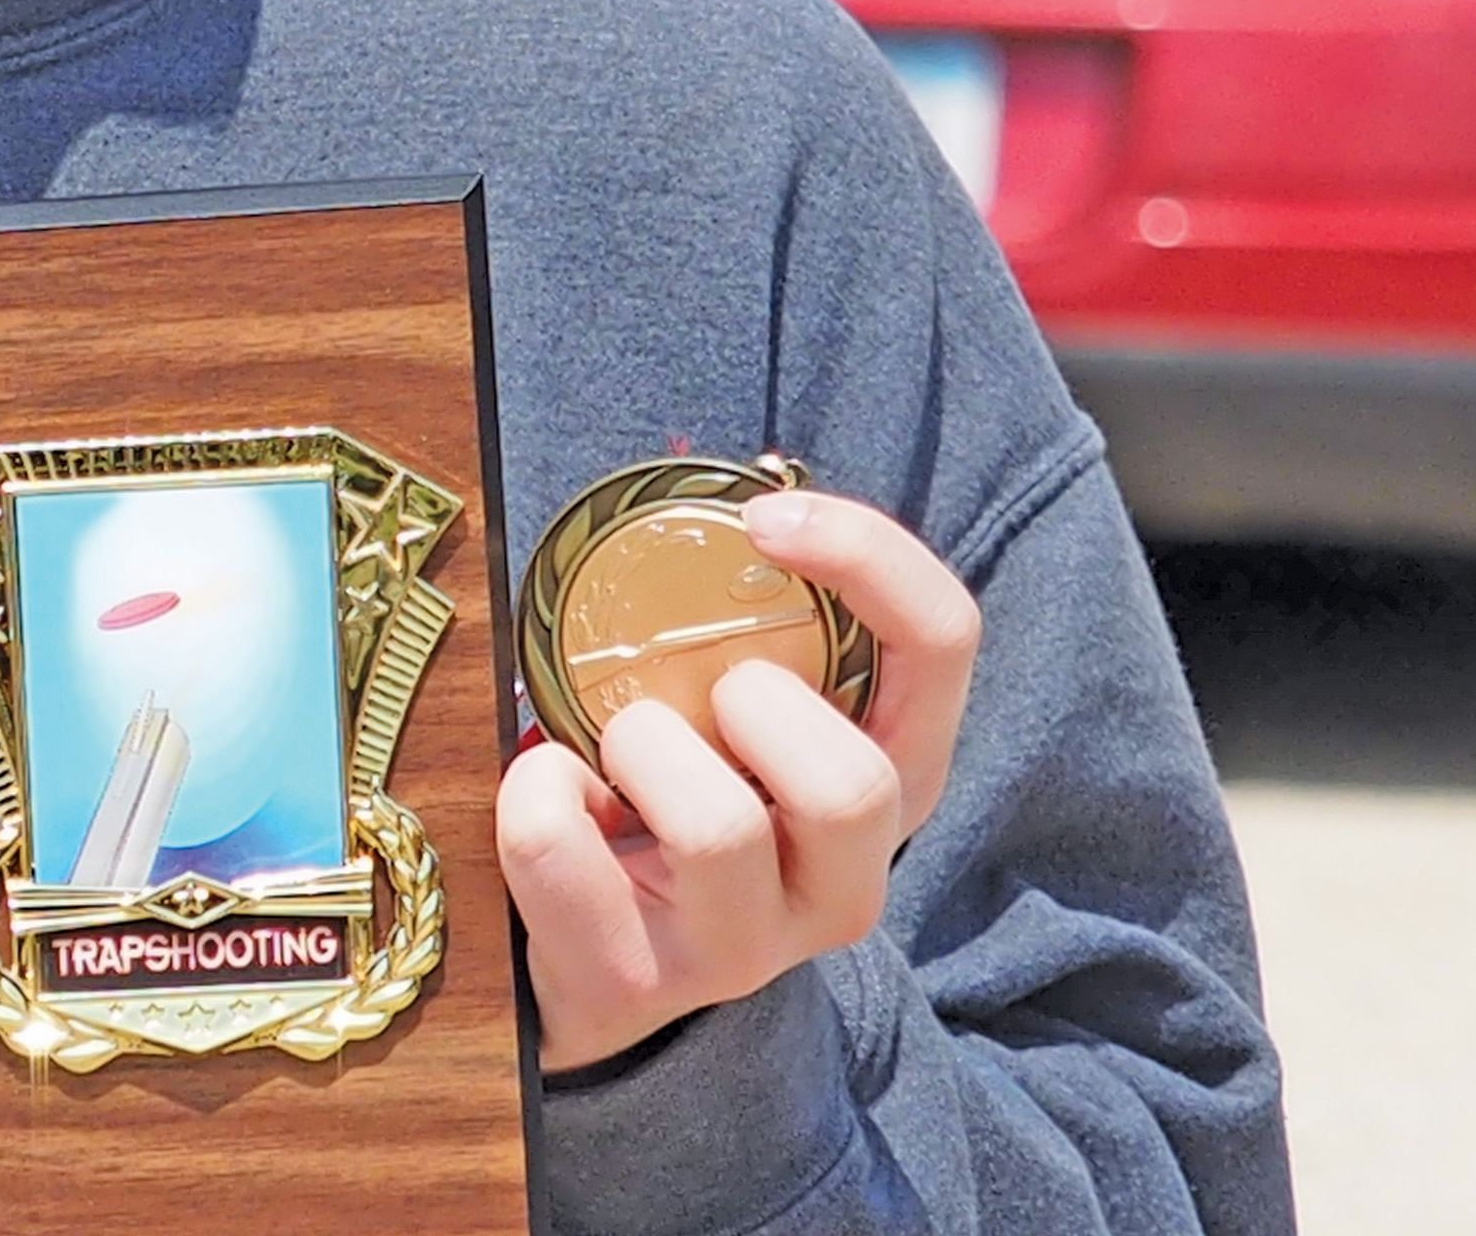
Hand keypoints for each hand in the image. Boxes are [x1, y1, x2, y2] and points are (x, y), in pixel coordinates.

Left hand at [497, 488, 980, 1071]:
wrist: (596, 971)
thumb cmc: (675, 801)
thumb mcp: (743, 721)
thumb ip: (759, 635)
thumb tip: (739, 496)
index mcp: (892, 785)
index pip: (944, 647)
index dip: (870, 558)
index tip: (767, 522)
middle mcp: (846, 881)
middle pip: (852, 783)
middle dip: (749, 705)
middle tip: (684, 704)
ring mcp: (747, 947)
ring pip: (716, 829)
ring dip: (636, 751)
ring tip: (613, 757)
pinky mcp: (634, 979)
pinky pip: (559, 841)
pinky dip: (531, 789)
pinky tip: (554, 795)